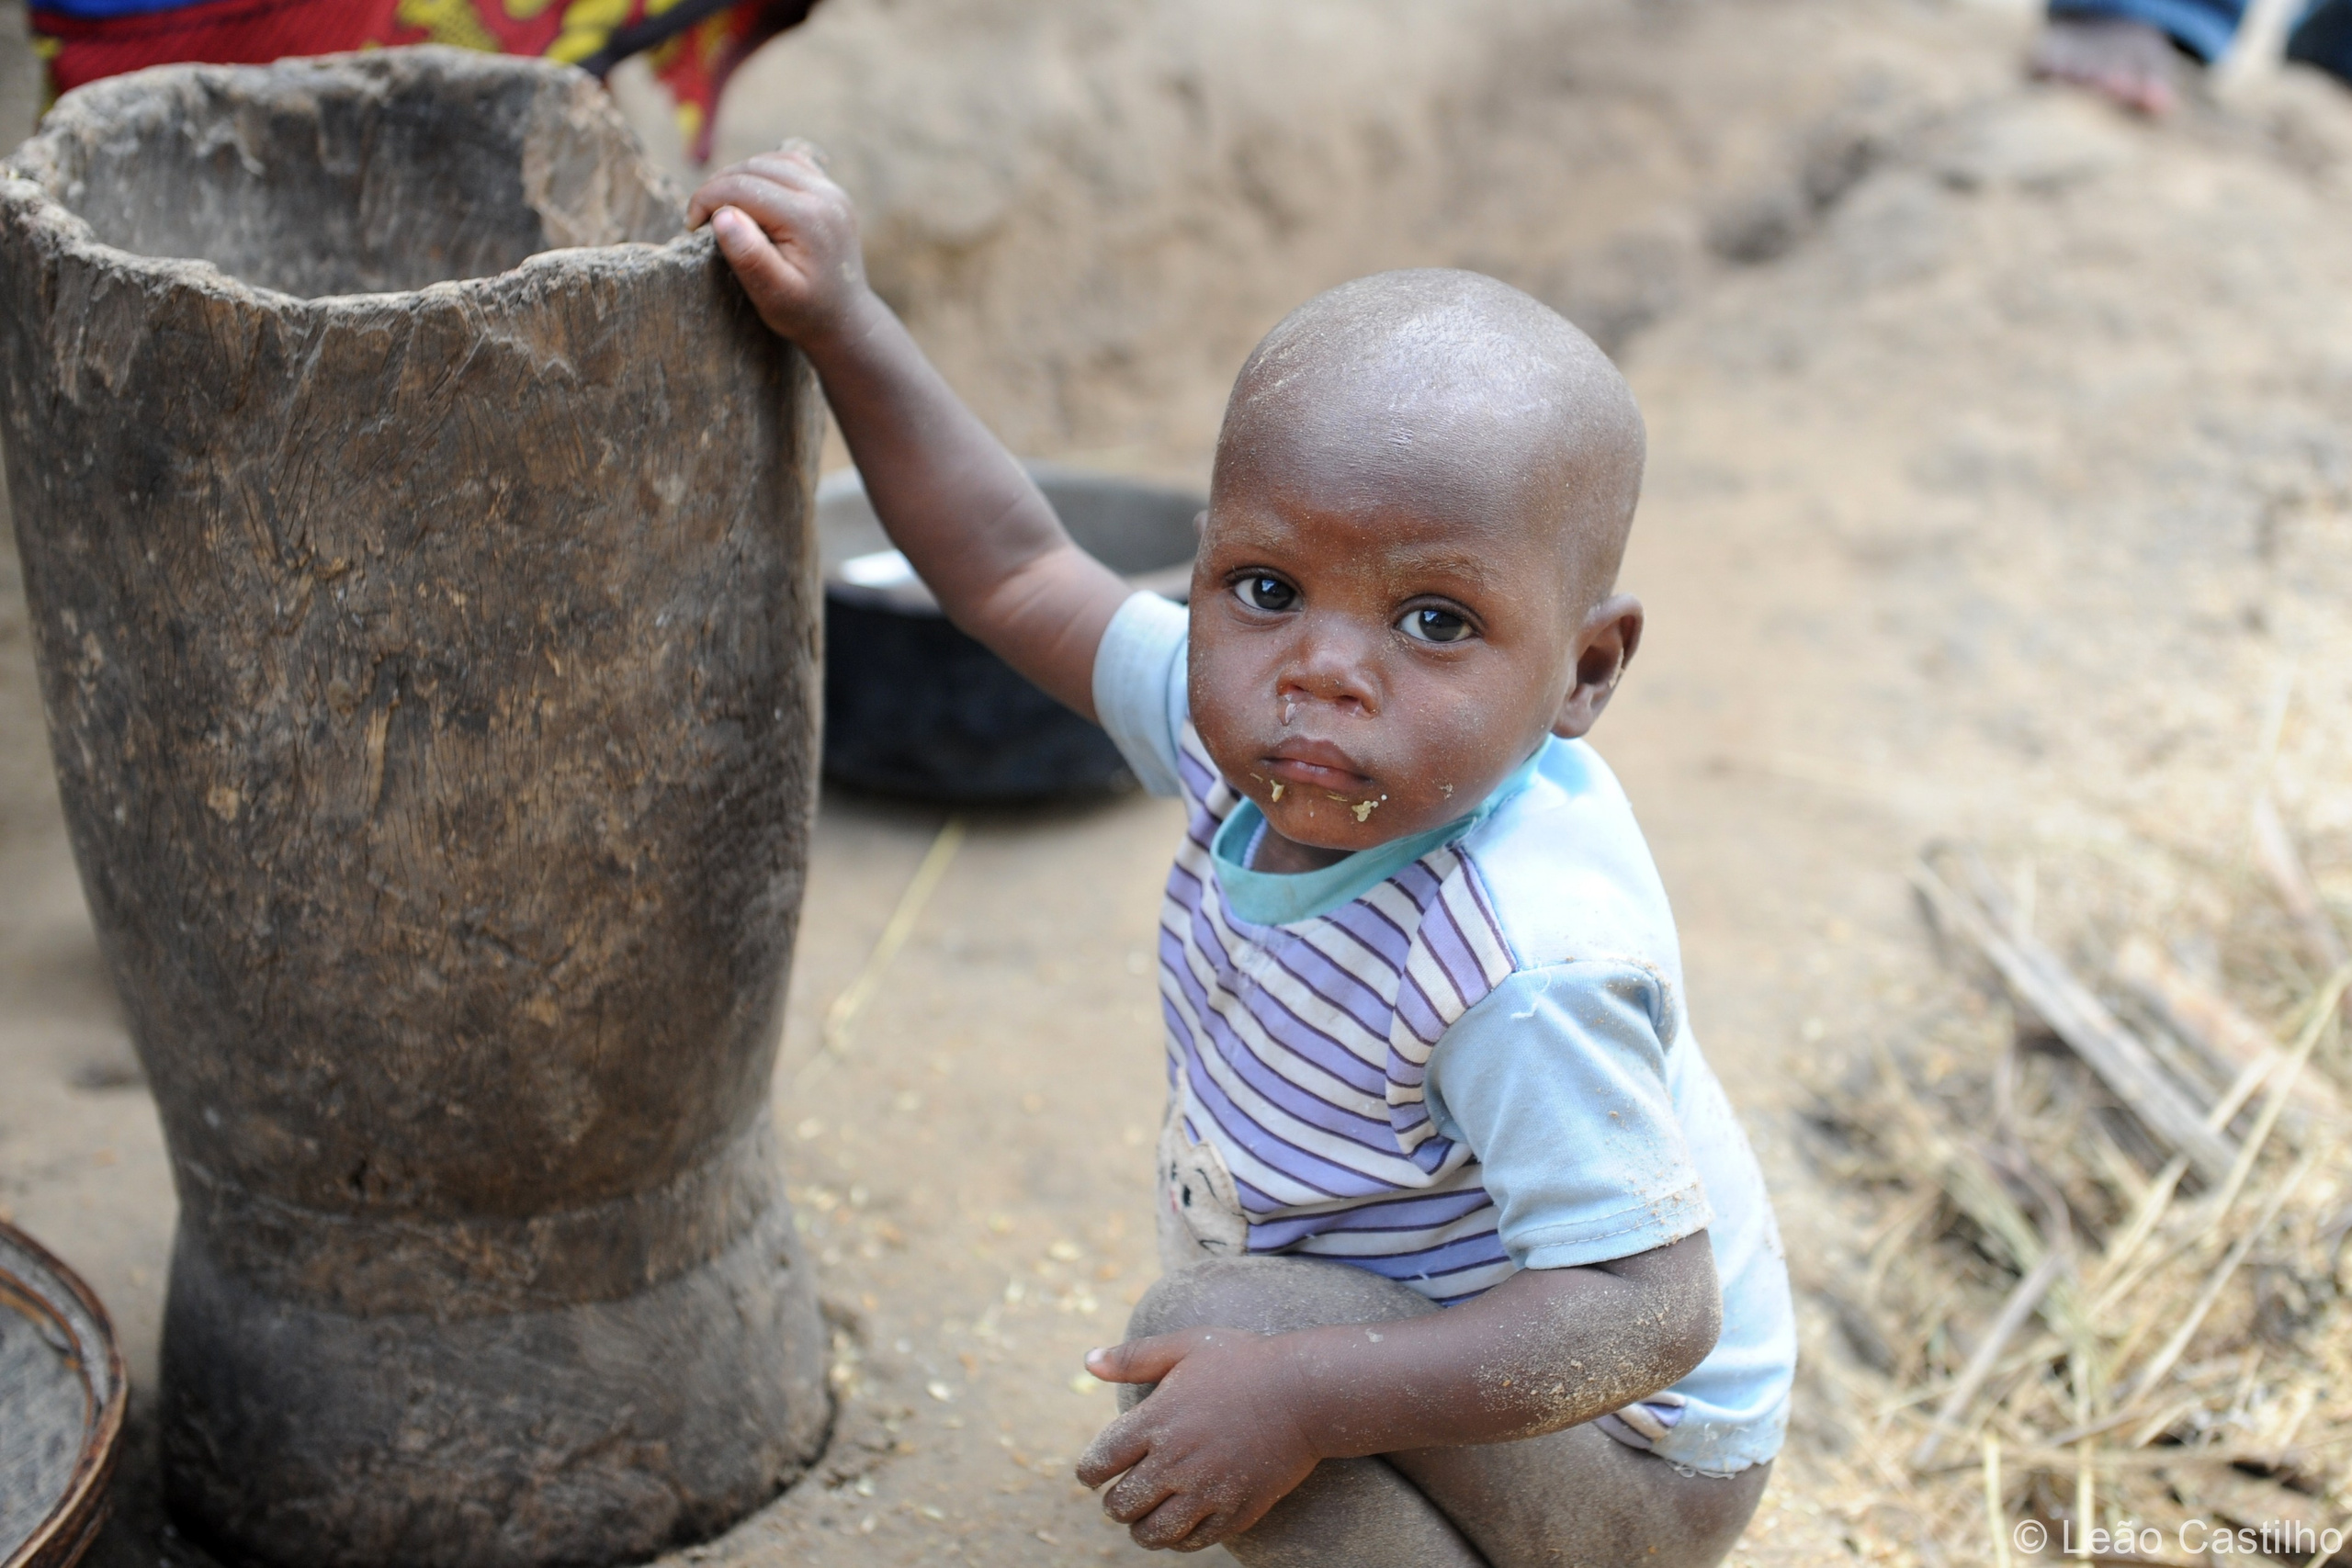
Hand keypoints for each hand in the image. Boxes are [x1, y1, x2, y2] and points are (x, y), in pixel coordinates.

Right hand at [687, 142, 872, 345]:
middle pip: (755, 168)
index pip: (742, 187)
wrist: (846, 321)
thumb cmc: (804, 313)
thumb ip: (749, 256)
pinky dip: (764, 172)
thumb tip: (722, 215)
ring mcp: (832, 191)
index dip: (707, 199)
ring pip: (771, 161)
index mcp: (808, 219)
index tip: (691, 226)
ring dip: (740, 176)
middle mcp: (825, 196)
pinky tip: (750, 195)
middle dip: (719, 186)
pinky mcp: (832, 193)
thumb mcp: (773, 295)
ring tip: (722, 207)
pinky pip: (791, 165)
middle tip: (701, 218)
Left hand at [1075, 1328, 1322, 1551]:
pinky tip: (1179, 1523)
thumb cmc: (1244, 1362)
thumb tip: (1088, 1361)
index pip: (1099, 1462)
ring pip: (1152, 1533)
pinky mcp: (1235, 1511)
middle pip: (1120, 1505)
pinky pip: (1191, 1541)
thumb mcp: (1186, 1347)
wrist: (1307, 1392)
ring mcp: (1206, 1491)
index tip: (1094, 1473)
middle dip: (1114, 1503)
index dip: (1088, 1472)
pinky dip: (1177, 1539)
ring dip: (1141, 1528)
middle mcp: (1175, 1461)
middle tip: (1121, 1496)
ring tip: (1144, 1517)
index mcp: (1156, 1421)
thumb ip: (1134, 1357)